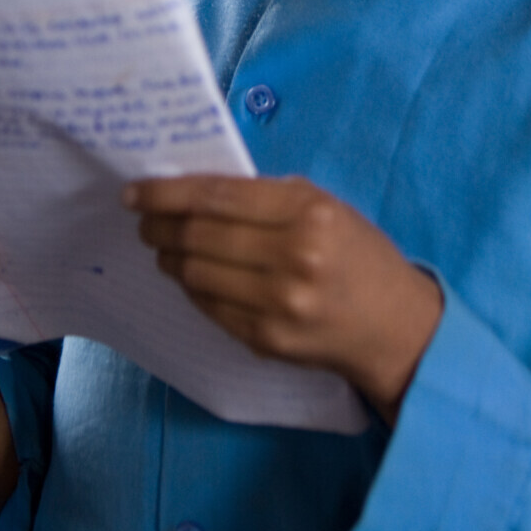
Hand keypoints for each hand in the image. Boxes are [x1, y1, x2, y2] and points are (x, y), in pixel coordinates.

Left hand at [127, 174, 442, 422]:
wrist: (396, 327)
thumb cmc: (357, 254)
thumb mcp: (324, 206)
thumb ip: (265, 197)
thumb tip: (195, 192)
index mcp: (308, 213)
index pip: (217, 196)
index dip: (167, 192)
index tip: (135, 191)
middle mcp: (293, 257)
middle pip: (199, 235)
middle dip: (159, 225)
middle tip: (143, 219)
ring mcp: (279, 304)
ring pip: (196, 273)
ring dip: (170, 257)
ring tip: (163, 246)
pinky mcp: (268, 339)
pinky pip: (210, 307)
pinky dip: (191, 287)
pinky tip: (189, 274)